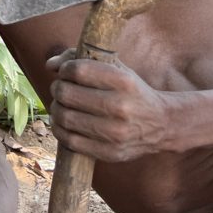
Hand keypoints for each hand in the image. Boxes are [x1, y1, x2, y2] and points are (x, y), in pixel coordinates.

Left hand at [46, 50, 169, 162]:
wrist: (162, 124)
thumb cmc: (132, 91)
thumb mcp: (117, 68)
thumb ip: (82, 60)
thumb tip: (49, 65)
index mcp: (123, 81)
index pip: (78, 70)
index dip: (65, 69)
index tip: (65, 72)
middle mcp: (120, 107)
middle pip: (67, 94)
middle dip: (57, 88)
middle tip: (60, 88)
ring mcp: (115, 133)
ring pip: (65, 118)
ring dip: (56, 108)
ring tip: (61, 105)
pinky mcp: (110, 153)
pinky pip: (70, 141)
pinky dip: (59, 129)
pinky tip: (63, 122)